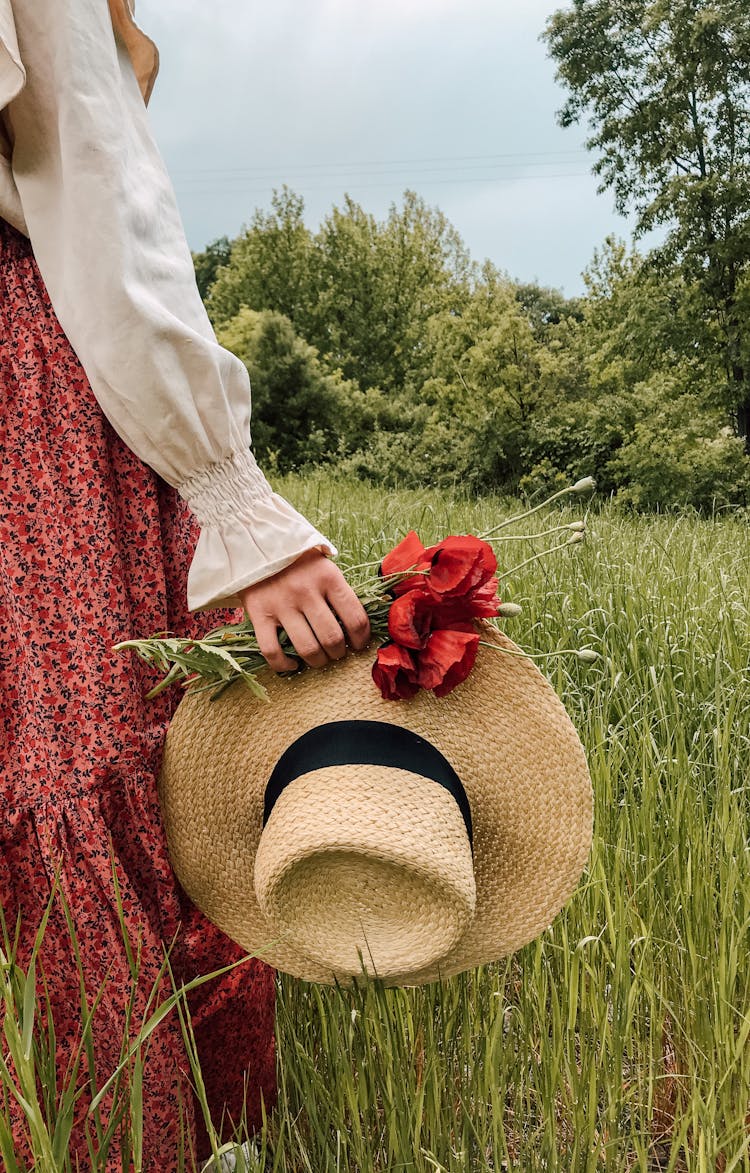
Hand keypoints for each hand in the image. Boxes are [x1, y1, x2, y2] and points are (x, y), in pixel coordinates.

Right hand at [238, 550, 370, 672]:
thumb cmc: (297, 560)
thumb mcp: (325, 566)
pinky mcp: (259, 615)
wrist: (257, 546)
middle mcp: (306, 592)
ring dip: (318, 660)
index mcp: (329, 578)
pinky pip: (272, 651)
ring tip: (319, 658)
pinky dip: (284, 665)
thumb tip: (358, 626)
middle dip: (339, 653)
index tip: (359, 645)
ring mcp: (281, 604)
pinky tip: (293, 665)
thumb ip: (339, 591)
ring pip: (307, 648)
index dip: (362, 639)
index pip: (356, 618)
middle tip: (337, 652)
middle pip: (332, 638)